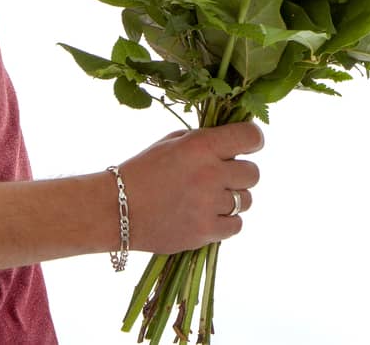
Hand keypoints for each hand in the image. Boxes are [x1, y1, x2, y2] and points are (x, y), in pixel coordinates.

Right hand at [118, 121, 262, 253]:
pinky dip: (226, 221)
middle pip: (253, 173)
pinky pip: (236, 225)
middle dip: (240, 173)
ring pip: (245, 201)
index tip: (248, 145)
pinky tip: (208, 216)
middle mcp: (209, 174)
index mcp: (201, 146)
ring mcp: (208, 206)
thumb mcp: (171, 143)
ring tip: (208, 199)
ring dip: (232, 199)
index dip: (253, 140)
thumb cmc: (143, 170)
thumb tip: (234, 142)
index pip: (250, 137)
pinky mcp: (204, 232)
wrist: (115, 209)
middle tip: (222, 177)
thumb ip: (204, 141)